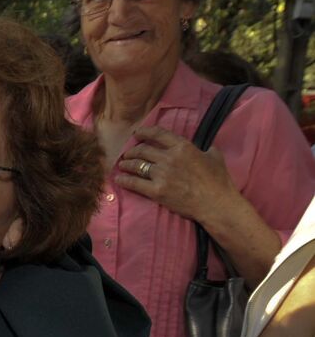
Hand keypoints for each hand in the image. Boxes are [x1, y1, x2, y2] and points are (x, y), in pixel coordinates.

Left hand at [116, 126, 238, 222]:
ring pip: (137, 165)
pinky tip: (118, 179)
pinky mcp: (156, 191)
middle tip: (128, 153)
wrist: (216, 204)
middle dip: (132, 150)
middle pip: (143, 150)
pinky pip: (135, 183)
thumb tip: (206, 148)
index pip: (158, 134)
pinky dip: (124, 180)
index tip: (138, 133)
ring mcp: (161, 174)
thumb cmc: (218, 181)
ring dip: (127, 164)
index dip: (144, 132)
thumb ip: (207, 150)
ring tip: (122, 164)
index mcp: (182, 147)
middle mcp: (169, 158)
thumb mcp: (215, 158)